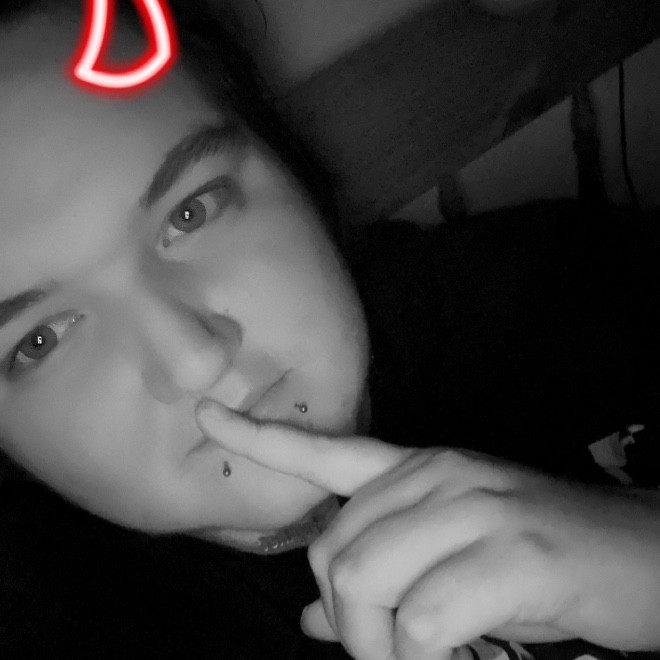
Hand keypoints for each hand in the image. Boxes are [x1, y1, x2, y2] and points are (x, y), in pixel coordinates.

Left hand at [196, 400, 659, 659]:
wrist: (642, 555)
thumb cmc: (538, 558)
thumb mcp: (452, 557)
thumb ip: (382, 574)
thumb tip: (309, 615)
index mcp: (420, 469)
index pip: (325, 451)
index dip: (260, 439)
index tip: (206, 418)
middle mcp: (437, 477)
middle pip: (333, 552)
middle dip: (348, 625)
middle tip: (398, 653)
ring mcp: (471, 510)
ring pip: (364, 587)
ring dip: (384, 650)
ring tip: (428, 659)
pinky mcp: (508, 557)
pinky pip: (422, 624)